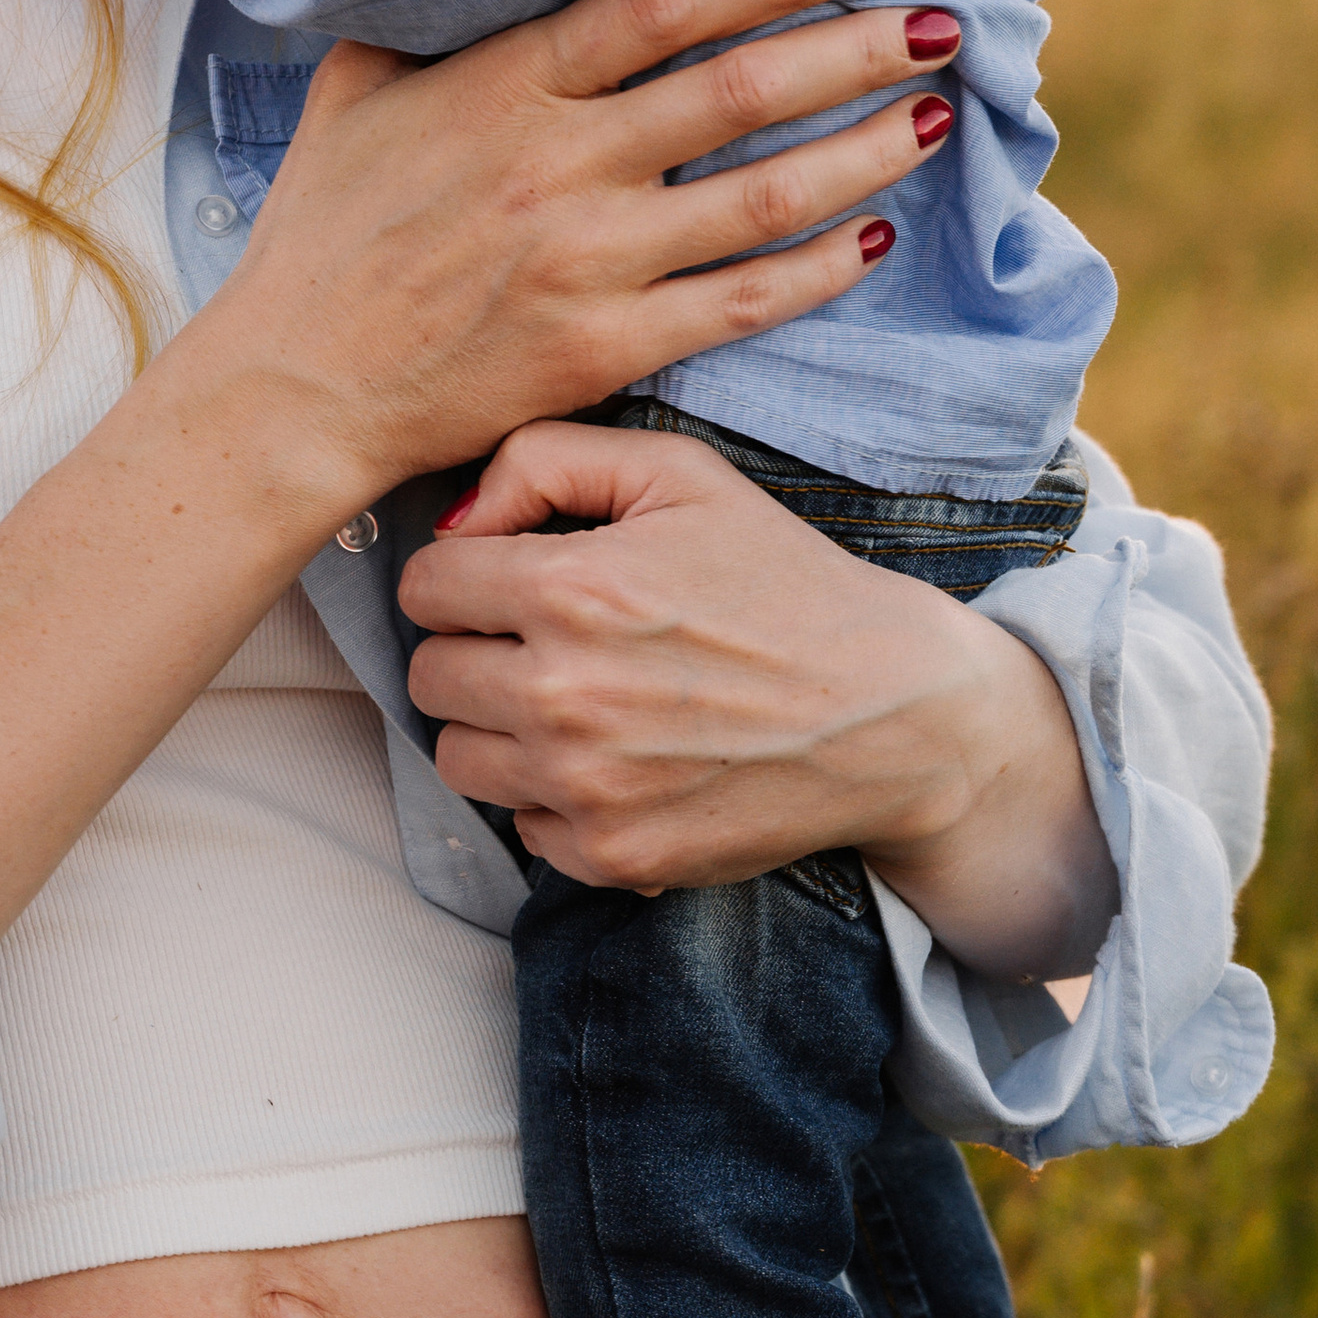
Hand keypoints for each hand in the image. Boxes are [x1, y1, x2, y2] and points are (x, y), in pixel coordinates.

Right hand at [0, 0, 989, 972]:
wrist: (295, 390)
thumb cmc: (322, 236)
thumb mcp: (357, 91)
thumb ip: (434, 18)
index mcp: (502, 84)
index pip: (665, 2)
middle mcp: (555, 163)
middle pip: (741, 87)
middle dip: (857, 46)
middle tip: (939, 21)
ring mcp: (586, 261)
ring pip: (764, 194)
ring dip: (864, 150)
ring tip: (932, 116)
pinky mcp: (604, 347)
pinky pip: (743, 301)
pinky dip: (820, 268)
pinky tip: (874, 239)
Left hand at [404, 420, 1117, 981]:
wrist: (892, 711)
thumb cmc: (783, 580)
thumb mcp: (680, 475)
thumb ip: (545, 460)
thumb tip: (453, 519)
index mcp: (570, 590)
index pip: (425, 586)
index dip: (465, 575)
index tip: (511, 581)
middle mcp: (564, 694)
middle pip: (429, 675)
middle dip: (475, 650)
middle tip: (546, 642)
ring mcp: (585, 787)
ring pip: (457, 758)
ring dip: (498, 729)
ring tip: (573, 702)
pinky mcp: (613, 857)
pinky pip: (521, 827)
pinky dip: (552, 798)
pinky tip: (617, 761)